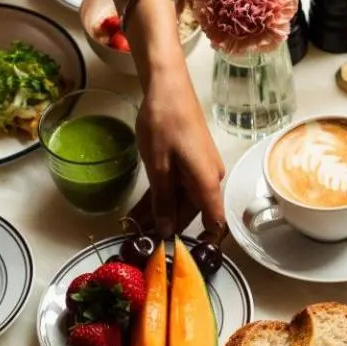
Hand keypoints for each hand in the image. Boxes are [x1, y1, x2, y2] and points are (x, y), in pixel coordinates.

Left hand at [133, 66, 225, 237]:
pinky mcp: (188, 161)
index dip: (203, 245)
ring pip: (180, 201)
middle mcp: (208, 179)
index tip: (182, 261)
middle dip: (167, 230)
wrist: (167, 85)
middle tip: (139, 244)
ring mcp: (198, 170)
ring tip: (132, 230)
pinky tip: (138, 211)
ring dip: (158, 214)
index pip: (214, 224)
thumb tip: (167, 231)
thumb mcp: (159, 167)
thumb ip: (163, 202)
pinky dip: (159, 198)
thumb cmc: (164, 122)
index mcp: (206, 182)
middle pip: (191, 214)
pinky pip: (176, 187)